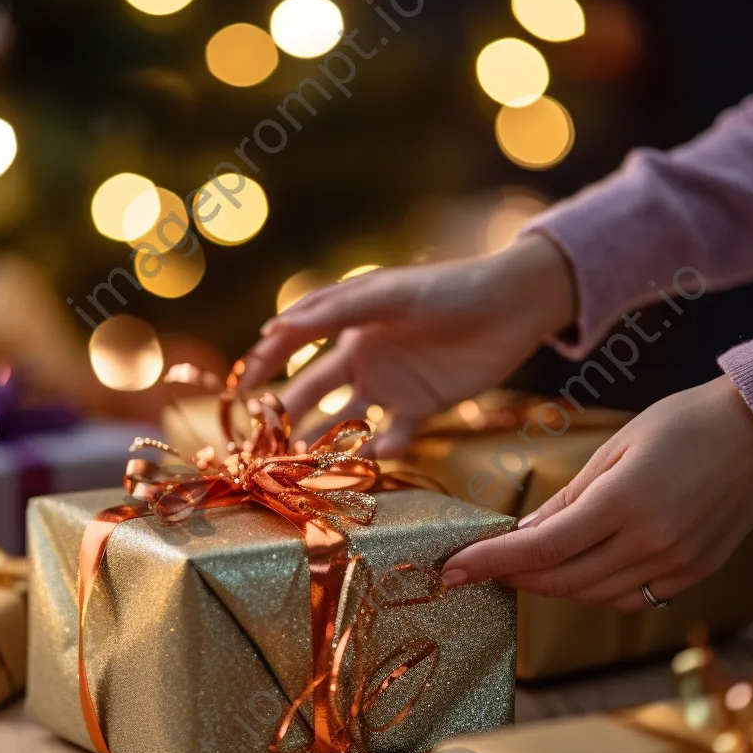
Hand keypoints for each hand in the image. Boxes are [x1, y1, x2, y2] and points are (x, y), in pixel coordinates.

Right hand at [241, 235, 575, 456]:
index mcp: (348, 326)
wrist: (512, 305)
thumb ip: (334, 313)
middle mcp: (363, 357)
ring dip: (328, 440)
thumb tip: (272, 330)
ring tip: (308, 463)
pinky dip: (381, 448)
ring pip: (347, 419)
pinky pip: (392, 434)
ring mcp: (390, 385)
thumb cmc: (447, 290)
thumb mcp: (388, 295)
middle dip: (291, 415)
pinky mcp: (421, 406)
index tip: (241, 389)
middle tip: (269, 442)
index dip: (266, 365)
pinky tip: (375, 457)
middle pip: (315, 391)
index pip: (296, 347)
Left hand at [441, 376, 752, 610]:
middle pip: (561, 579)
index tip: (452, 570)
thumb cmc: (683, 423)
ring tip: (518, 567)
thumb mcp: (614, 449)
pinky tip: (572, 572)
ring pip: (592, 596)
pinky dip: (590, 592)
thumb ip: (566, 500)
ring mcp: (677, 563)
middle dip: (511, 576)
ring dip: (547, 586)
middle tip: (477, 566)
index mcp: (626, 501)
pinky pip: (629, 599)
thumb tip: (523, 536)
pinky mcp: (694, 573)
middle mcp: (652, 541)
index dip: (491, 563)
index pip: (541, 548)